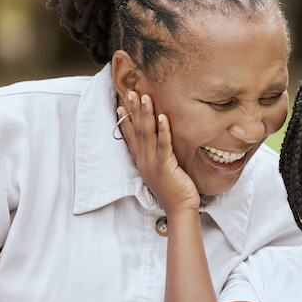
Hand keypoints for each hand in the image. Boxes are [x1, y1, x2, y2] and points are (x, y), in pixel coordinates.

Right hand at [119, 91, 200, 212]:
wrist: (181, 209)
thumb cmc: (177, 191)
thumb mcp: (164, 172)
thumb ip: (161, 158)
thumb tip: (164, 146)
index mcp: (143, 163)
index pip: (131, 138)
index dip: (126, 122)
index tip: (121, 106)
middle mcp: (145, 162)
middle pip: (137, 131)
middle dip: (134, 110)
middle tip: (131, 92)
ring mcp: (153, 164)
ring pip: (147, 135)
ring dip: (146, 114)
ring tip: (145, 97)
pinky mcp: (165, 167)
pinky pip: (163, 145)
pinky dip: (163, 130)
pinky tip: (162, 116)